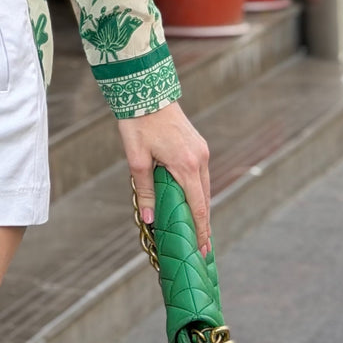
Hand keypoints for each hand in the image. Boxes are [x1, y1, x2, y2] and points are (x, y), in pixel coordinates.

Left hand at [117, 100, 211, 256]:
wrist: (147, 90)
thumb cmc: (138, 123)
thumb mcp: (137, 160)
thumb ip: (146, 191)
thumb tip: (151, 220)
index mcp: (187, 165)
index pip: (198, 207)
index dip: (201, 232)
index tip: (204, 252)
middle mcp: (200, 159)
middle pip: (204, 199)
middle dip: (202, 224)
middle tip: (200, 249)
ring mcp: (202, 150)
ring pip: (204, 187)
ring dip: (200, 207)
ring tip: (195, 229)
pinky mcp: (198, 144)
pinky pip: (201, 175)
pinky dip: (198, 191)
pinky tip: (190, 200)